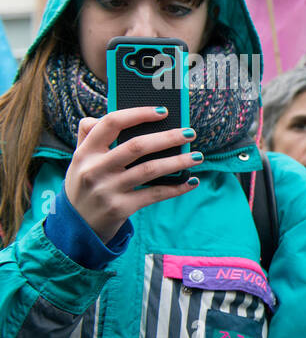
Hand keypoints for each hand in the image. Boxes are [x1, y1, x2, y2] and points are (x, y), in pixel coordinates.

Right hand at [63, 108, 200, 242]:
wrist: (76, 226)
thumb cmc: (84, 185)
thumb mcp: (78, 160)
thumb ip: (89, 136)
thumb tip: (110, 116)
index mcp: (85, 152)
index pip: (111, 123)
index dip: (138, 114)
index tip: (162, 111)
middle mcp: (94, 169)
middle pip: (137, 146)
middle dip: (168, 137)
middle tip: (190, 132)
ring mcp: (108, 190)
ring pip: (150, 170)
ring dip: (178, 162)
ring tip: (198, 156)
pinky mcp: (120, 208)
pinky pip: (154, 194)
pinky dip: (176, 188)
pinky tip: (192, 181)